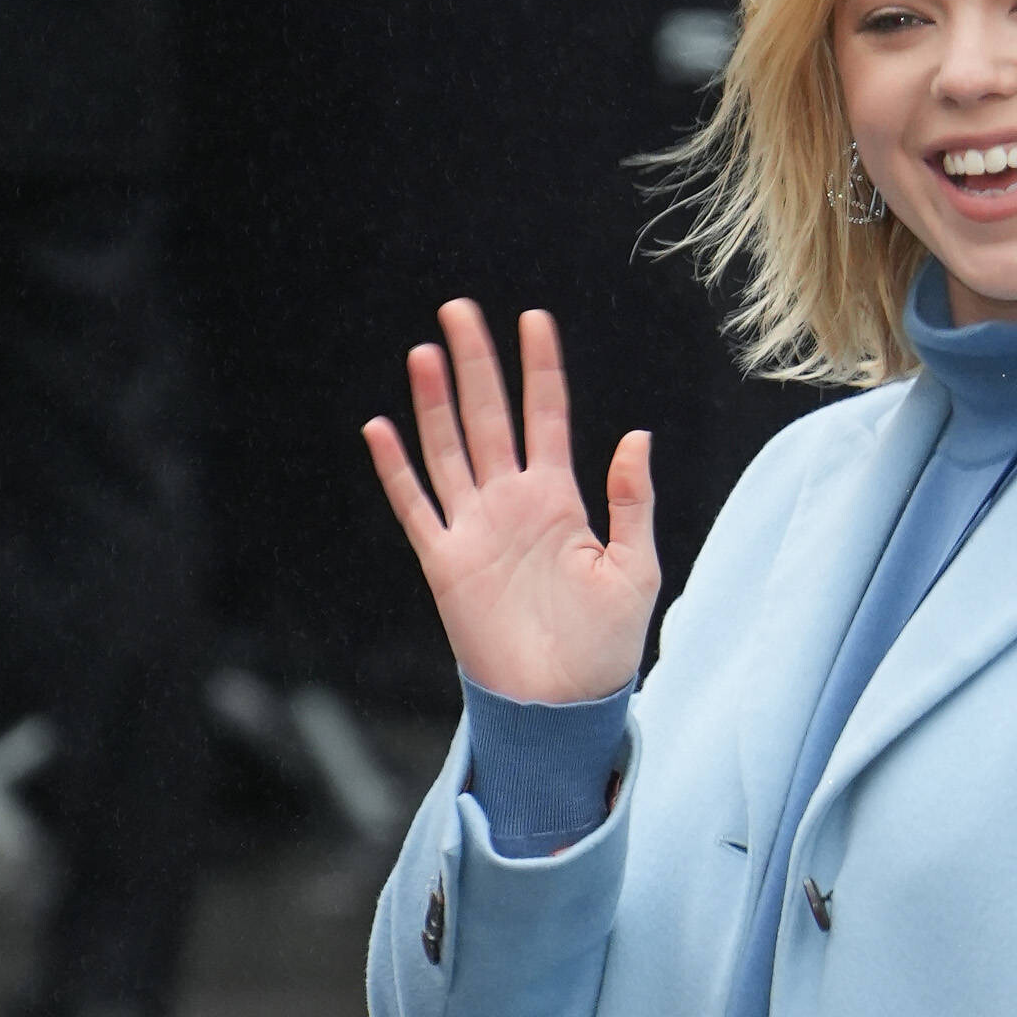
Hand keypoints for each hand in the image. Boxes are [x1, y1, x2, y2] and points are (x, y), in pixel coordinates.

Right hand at [362, 302, 656, 706]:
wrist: (562, 706)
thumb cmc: (607, 646)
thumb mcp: (635, 569)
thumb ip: (632, 501)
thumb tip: (636, 434)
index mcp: (560, 500)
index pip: (547, 416)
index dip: (541, 368)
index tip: (534, 319)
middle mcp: (512, 504)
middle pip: (490, 417)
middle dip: (476, 364)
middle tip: (460, 310)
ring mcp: (475, 530)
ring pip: (449, 450)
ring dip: (436, 403)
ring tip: (426, 352)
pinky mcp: (445, 563)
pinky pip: (415, 507)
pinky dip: (396, 469)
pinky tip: (380, 428)